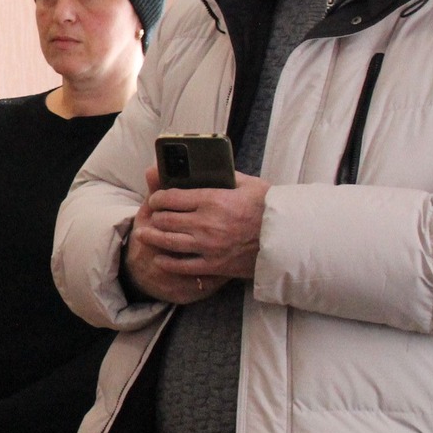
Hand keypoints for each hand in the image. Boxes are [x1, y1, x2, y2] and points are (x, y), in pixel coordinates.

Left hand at [124, 167, 268, 304]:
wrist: (288, 239)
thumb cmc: (270, 208)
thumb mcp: (249, 184)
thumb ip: (226, 175)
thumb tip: (210, 165)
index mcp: (213, 200)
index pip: (171, 197)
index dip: (157, 198)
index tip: (154, 199)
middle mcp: (206, 223)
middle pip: (165, 220)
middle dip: (153, 217)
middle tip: (151, 216)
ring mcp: (209, 247)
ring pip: (168, 242)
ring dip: (152, 237)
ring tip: (144, 235)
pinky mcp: (214, 265)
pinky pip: (182, 266)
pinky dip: (167, 262)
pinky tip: (159, 259)